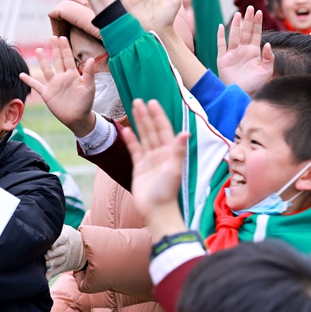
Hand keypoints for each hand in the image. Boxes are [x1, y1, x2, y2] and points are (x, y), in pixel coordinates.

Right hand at [19, 36, 96, 136]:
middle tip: (52, 37)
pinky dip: (28, 80)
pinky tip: (22, 75)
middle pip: (57, 60)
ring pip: (46, 69)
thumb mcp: (89, 88)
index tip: (62, 37)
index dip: (65, 47)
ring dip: (42, 60)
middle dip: (55, 49)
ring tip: (38, 50)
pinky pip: (36, 85)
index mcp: (72, 74)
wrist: (77, 118)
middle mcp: (62, 77)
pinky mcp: (47, 93)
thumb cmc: (86, 103)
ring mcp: (53, 84)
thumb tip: (90, 59)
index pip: (68, 58)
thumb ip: (89, 74)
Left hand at [45, 225, 85, 280]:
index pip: (62, 239)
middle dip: (52, 254)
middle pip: (59, 251)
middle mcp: (66, 248)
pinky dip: (50, 274)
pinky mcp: (63, 266)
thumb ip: (57, 226)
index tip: (51, 244)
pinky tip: (45, 277)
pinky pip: (57, 271)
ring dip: (51, 263)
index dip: (57, 242)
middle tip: (45, 254)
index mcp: (66, 237)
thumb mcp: (66, 229)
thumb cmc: (69, 236)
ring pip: (58, 261)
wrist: (83, 249)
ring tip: (46, 263)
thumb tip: (44, 221)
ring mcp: (65, 258)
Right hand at [122, 99, 188, 235]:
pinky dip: (131, 140)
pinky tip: (126, 131)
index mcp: (170, 152)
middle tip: (138, 101)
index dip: (158, 116)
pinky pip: (135, 150)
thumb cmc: (167, 192)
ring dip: (139, 124)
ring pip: (144, 137)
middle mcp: (161, 153)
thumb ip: (178, 150)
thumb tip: (185, 133)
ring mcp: (150, 160)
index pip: (164, 129)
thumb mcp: (174, 169)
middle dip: (146, 116)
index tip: (152, 103)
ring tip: (133, 110)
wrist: (156, 210)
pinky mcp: (140, 167)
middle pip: (152, 130)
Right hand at [216, 7, 274, 94]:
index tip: (259, 12)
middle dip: (248, 20)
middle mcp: (243, 50)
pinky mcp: (223, 59)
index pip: (256, 33)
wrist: (241, 93)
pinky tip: (221, 27)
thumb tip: (266, 44)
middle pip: (245, 31)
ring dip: (236, 25)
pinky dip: (220, 36)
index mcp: (254, 51)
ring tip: (238, 14)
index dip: (257, 23)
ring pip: (234, 36)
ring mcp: (232, 54)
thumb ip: (269, 57)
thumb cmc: (255, 84)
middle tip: (250, 8)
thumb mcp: (266, 71)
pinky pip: (221, 45)